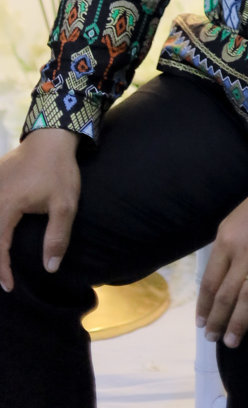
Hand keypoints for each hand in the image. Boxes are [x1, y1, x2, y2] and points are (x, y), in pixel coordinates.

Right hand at [0, 128, 80, 291]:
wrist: (51, 137)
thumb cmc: (59, 170)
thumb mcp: (65, 204)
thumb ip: (57, 236)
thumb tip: (50, 268)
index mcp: (6, 206)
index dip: (2, 270)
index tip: (9, 286)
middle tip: (2, 278)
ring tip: (1, 262)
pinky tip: (0, 238)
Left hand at [196, 180, 247, 347]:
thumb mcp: (236, 220)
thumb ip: (226, 248)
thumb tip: (219, 279)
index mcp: (226, 240)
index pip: (209, 281)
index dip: (204, 306)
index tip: (201, 323)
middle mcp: (243, 251)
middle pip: (226, 294)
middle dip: (218, 321)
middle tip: (213, 339)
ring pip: (247, 297)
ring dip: (237, 323)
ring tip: (231, 341)